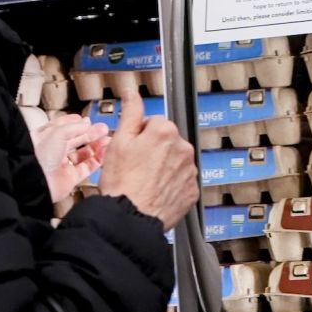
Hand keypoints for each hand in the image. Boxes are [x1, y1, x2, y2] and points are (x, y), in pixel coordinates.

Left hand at [31, 114, 109, 202]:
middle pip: (76, 140)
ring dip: (96, 146)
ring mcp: (62, 165)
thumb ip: (74, 127)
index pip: (63, 127)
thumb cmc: (39, 156)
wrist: (36, 181)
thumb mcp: (57, 133)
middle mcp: (54, 151)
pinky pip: (87, 168)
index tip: (87, 120)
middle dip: (91, 134)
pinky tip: (104, 153)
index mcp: (46, 138)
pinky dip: (97, 160)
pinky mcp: (70, 178)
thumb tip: (86, 123)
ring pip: (83, 154)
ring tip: (107, 140)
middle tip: (103, 129)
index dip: (76, 123)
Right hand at [98, 92, 199, 230]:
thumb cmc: (122, 182)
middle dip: (154, 149)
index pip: (154, 123)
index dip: (139, 135)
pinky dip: (171, 184)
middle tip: (136, 166)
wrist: (130, 219)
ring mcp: (190, 170)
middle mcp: (183, 148)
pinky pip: (181, 180)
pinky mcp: (192, 191)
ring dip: (164, 166)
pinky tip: (155, 191)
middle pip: (167, 141)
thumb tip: (132, 92)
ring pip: (175, 160)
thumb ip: (131, 113)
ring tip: (145, 181)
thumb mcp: (119, 141)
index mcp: (165, 131)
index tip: (132, 149)